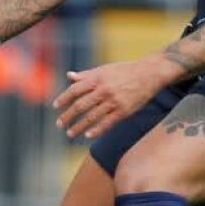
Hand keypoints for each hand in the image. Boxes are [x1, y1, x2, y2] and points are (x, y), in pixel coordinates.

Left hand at [53, 59, 172, 139]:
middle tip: (59, 124)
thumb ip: (86, 75)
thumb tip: (69, 76)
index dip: (64, 98)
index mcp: (97, 79)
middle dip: (68, 116)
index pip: (75, 90)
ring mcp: (114, 101)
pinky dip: (97, 130)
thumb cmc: (124, 71)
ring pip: (92, 117)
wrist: (149, 73)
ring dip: (79, 127)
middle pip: (80, 105)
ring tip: (70, 134)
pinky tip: (88, 135)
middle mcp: (103, 90)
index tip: (56, 107)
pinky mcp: (124, 111)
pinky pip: (107, 123)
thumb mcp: (104, 69)